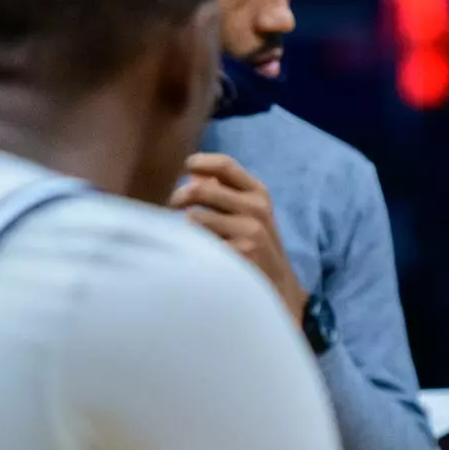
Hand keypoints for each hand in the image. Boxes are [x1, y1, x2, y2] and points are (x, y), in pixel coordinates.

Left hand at [171, 153, 306, 322]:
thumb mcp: (249, 214)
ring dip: (182, 228)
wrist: (277, 287)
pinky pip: (198, 244)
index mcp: (258, 193)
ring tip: (184, 236)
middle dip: (178, 198)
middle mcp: (256, 209)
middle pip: (200, 190)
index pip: (224, 165)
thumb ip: (224, 192)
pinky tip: (194, 255)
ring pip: (194, 218)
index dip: (198, 162)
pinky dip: (190, 248)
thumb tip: (192, 173)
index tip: (182, 169)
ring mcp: (248, 232)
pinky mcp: (238, 255)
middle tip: (171, 208)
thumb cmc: (255, 246)